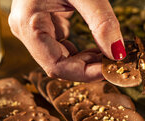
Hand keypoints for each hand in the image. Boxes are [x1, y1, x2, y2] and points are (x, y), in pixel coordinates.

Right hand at [8, 0, 124, 81]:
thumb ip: (102, 22)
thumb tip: (117, 54)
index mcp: (29, 24)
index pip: (55, 66)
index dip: (83, 73)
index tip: (110, 70)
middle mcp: (27, 31)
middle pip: (58, 66)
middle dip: (87, 69)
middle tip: (114, 66)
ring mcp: (34, 30)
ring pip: (61, 60)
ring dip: (86, 63)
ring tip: (109, 58)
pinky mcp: (44, 26)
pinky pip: (62, 49)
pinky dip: (81, 53)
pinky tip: (98, 50)